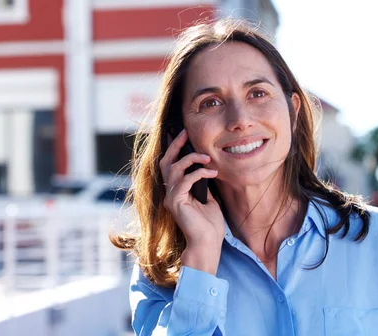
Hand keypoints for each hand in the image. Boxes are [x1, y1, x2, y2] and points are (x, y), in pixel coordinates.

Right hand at [159, 129, 224, 273]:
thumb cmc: (209, 226)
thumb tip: (206, 169)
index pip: (170, 166)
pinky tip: (211, 172)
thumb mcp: (208, 200)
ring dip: (191, 159)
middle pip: (166, 163)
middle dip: (175, 146)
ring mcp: (171, 198)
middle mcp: (169, 194)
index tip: (181, 134)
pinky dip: (198, 174)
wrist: (207, 245)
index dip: (173, 149)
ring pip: (174, 169)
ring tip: (207, 157)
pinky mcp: (176, 203)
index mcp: (176, 192)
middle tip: (185, 133)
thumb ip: (202, 185)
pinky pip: (185, 181)